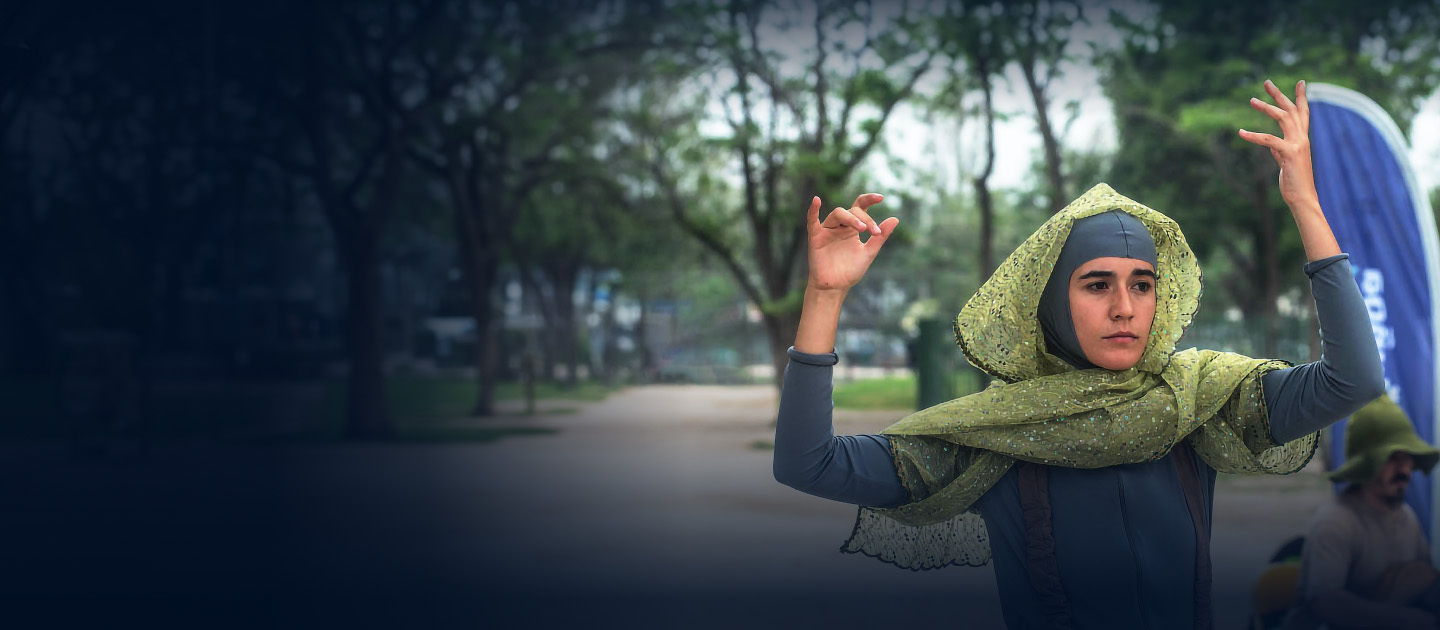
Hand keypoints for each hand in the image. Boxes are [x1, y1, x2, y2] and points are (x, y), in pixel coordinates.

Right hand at [805, 193, 898, 292]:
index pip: (860, 207)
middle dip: (865, 219)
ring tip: (862, 229)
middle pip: (852, 211)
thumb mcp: (869, 252)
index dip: (869, 199)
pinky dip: (813, 211)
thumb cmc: (850, 271)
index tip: (881, 198)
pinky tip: (816, 200)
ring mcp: (827, 231)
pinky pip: (812, 221)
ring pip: (838, 214)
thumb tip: (895, 219)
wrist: (835, 287)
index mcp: (852, 228)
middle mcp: (840, 226)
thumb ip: (880, 237)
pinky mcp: (816, 238)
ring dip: (851, 218)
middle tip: (874, 232)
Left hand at [1238, 79, 1319, 209]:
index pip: (1303, 113)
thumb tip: (1271, 144)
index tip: (1302, 82)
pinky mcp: (1289, 153)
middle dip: (1279, 95)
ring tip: (1252, 100)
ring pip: (1283, 118)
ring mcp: (1297, 144)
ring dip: (1266, 108)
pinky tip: (1241, 132)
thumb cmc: (1294, 181)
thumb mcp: (1286, 161)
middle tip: (1266, 82)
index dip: (1301, 97)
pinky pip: (1269, 140)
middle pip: (1291, 110)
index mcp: (1303, 139)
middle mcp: (1302, 138)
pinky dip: (1253, 135)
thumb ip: (1279, 150)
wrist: (1303, 198)